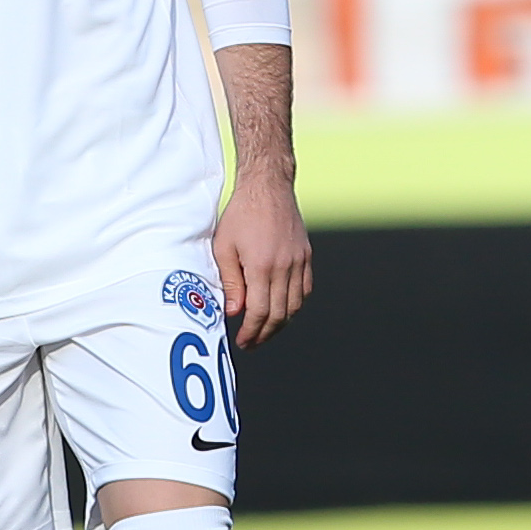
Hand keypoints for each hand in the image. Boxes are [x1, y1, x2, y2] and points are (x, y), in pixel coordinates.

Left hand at [212, 175, 312, 349]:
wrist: (267, 187)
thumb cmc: (240, 214)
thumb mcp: (224, 247)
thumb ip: (230, 282)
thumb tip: (235, 312)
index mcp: (262, 266)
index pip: (260, 312)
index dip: (252, 332)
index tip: (243, 341)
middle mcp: (285, 266)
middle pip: (279, 314)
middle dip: (265, 334)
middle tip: (251, 342)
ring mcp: (299, 261)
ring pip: (295, 305)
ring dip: (280, 323)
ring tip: (265, 330)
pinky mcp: (306, 256)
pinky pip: (305, 289)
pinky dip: (294, 305)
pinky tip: (281, 309)